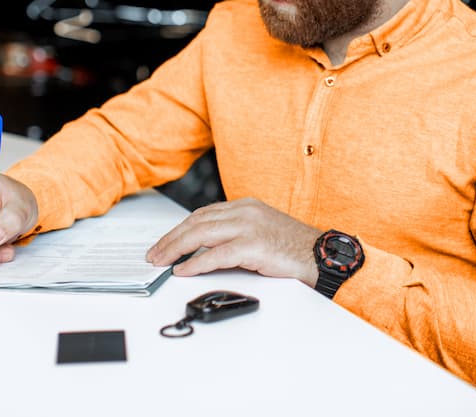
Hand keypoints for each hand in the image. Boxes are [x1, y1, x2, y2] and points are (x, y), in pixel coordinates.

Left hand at [146, 197, 319, 285]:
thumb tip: (206, 250)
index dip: (180, 229)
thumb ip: (236, 234)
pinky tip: (183, 271)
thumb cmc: (295, 248)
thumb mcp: (262, 231)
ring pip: (200, 234)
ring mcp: (249, 226)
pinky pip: (215, 255)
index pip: (203, 214)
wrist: (321, 255)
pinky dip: (195, 263)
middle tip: (155, 254)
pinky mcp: (253, 245)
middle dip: (171, 239)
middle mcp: (245, 211)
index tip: (165, 242)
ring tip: (162, 261)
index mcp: (246, 205)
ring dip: (176, 249)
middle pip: (196, 222)